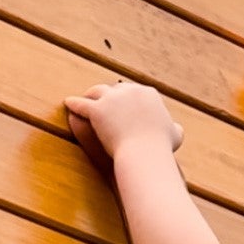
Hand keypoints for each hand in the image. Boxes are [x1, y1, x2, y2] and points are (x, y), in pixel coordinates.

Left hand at [65, 81, 183, 166]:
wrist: (145, 154)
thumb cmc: (160, 149)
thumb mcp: (174, 137)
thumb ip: (174, 129)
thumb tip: (175, 129)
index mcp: (148, 93)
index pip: (134, 92)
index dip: (127, 100)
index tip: (123, 105)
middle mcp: (130, 90)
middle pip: (115, 89)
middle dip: (109, 95)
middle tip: (102, 101)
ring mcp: (113, 98)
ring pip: (97, 92)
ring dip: (91, 95)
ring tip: (86, 99)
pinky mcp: (98, 110)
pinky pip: (82, 105)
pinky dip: (74, 104)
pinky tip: (68, 104)